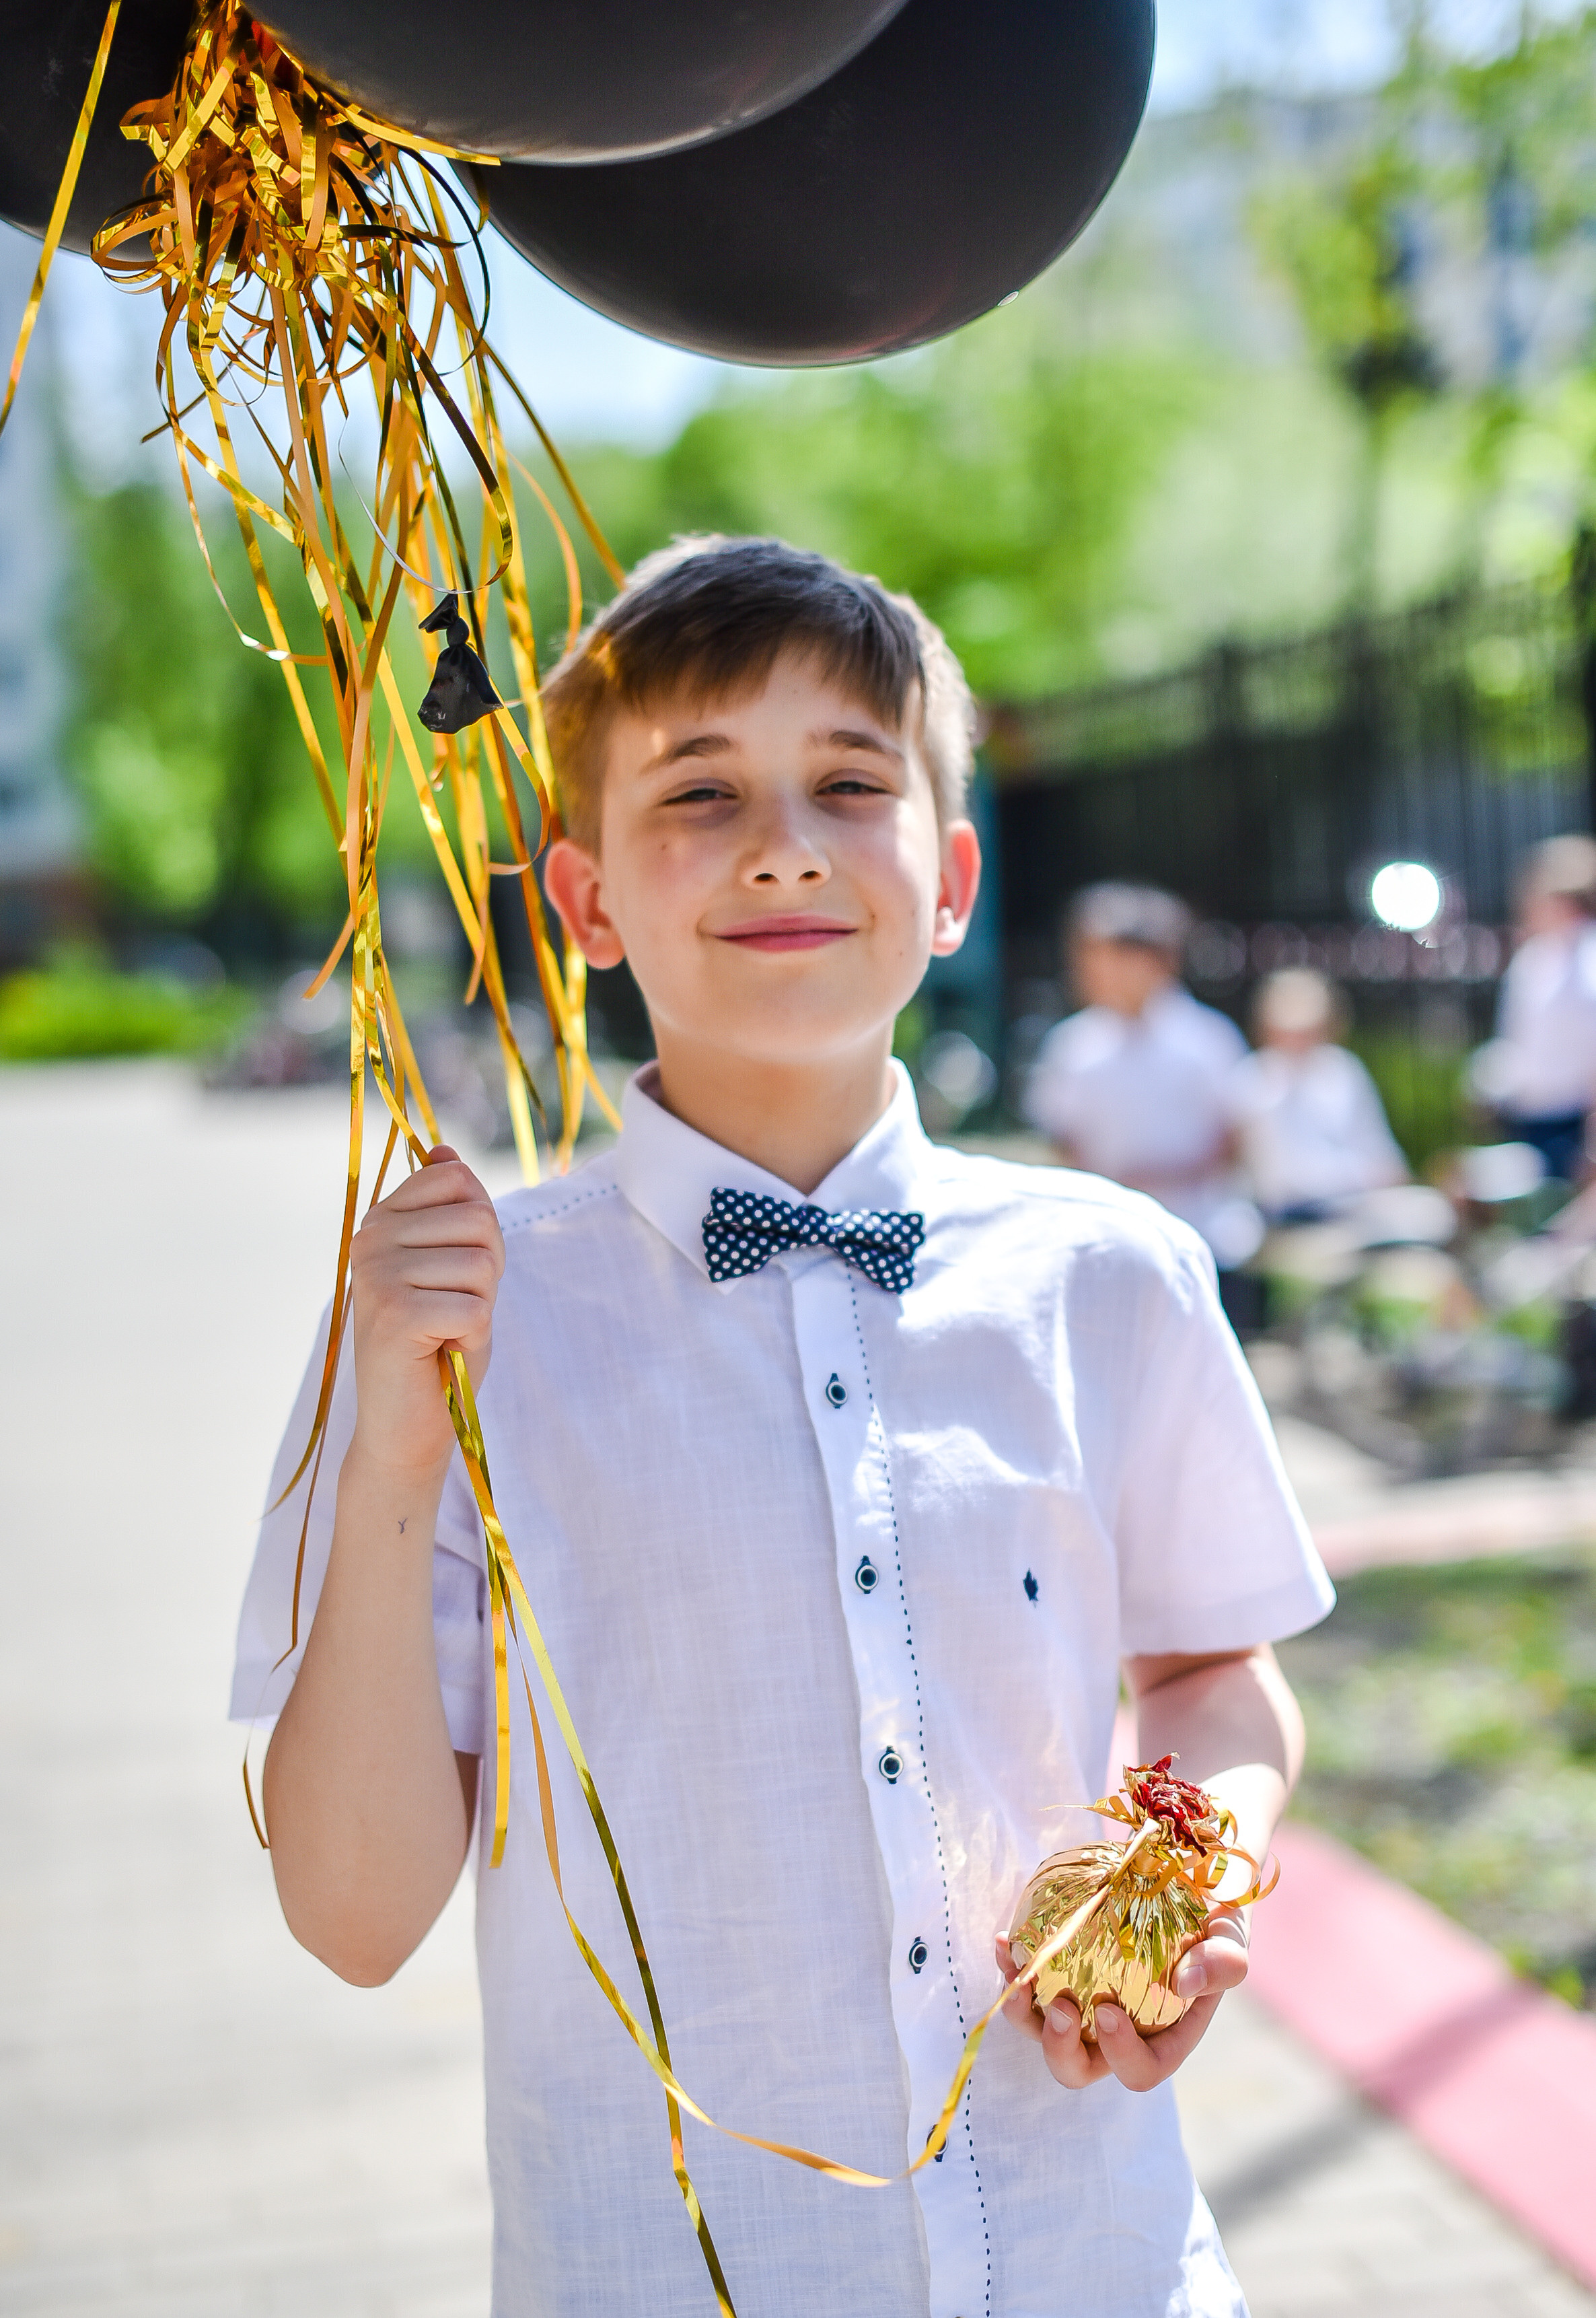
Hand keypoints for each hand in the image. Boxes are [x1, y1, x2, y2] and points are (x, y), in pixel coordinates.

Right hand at [348, 1146, 504, 1477]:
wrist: (407, 1425)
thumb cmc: (439, 1345)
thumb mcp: (453, 1266)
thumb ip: (451, 1209)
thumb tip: (443, 1149)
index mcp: (381, 1219)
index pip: (460, 1181)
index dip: (482, 1230)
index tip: (455, 1272)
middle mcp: (370, 1239)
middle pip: (478, 1219)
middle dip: (487, 1271)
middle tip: (454, 1310)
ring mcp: (376, 1275)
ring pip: (480, 1264)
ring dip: (480, 1307)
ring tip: (445, 1332)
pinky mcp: (392, 1315)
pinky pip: (473, 1307)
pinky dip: (473, 1337)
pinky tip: (442, 1353)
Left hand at [991, 1908, 1249, 2090]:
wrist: (1185, 1891)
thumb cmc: (1213, 1924)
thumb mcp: (1230, 1939)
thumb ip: (1223, 1963)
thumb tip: (1187, 1982)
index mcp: (1161, 2042)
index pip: (1140, 2071)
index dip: (1119, 2053)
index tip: (1106, 2010)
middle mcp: (1115, 2036)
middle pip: (1078, 2068)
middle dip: (1059, 2049)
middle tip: (1058, 2008)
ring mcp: (1082, 2010)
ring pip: (1042, 2032)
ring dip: (1022, 2012)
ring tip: (1016, 1975)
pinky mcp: (1057, 1979)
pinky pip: (1028, 1985)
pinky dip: (1013, 1967)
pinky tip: (1004, 1940)